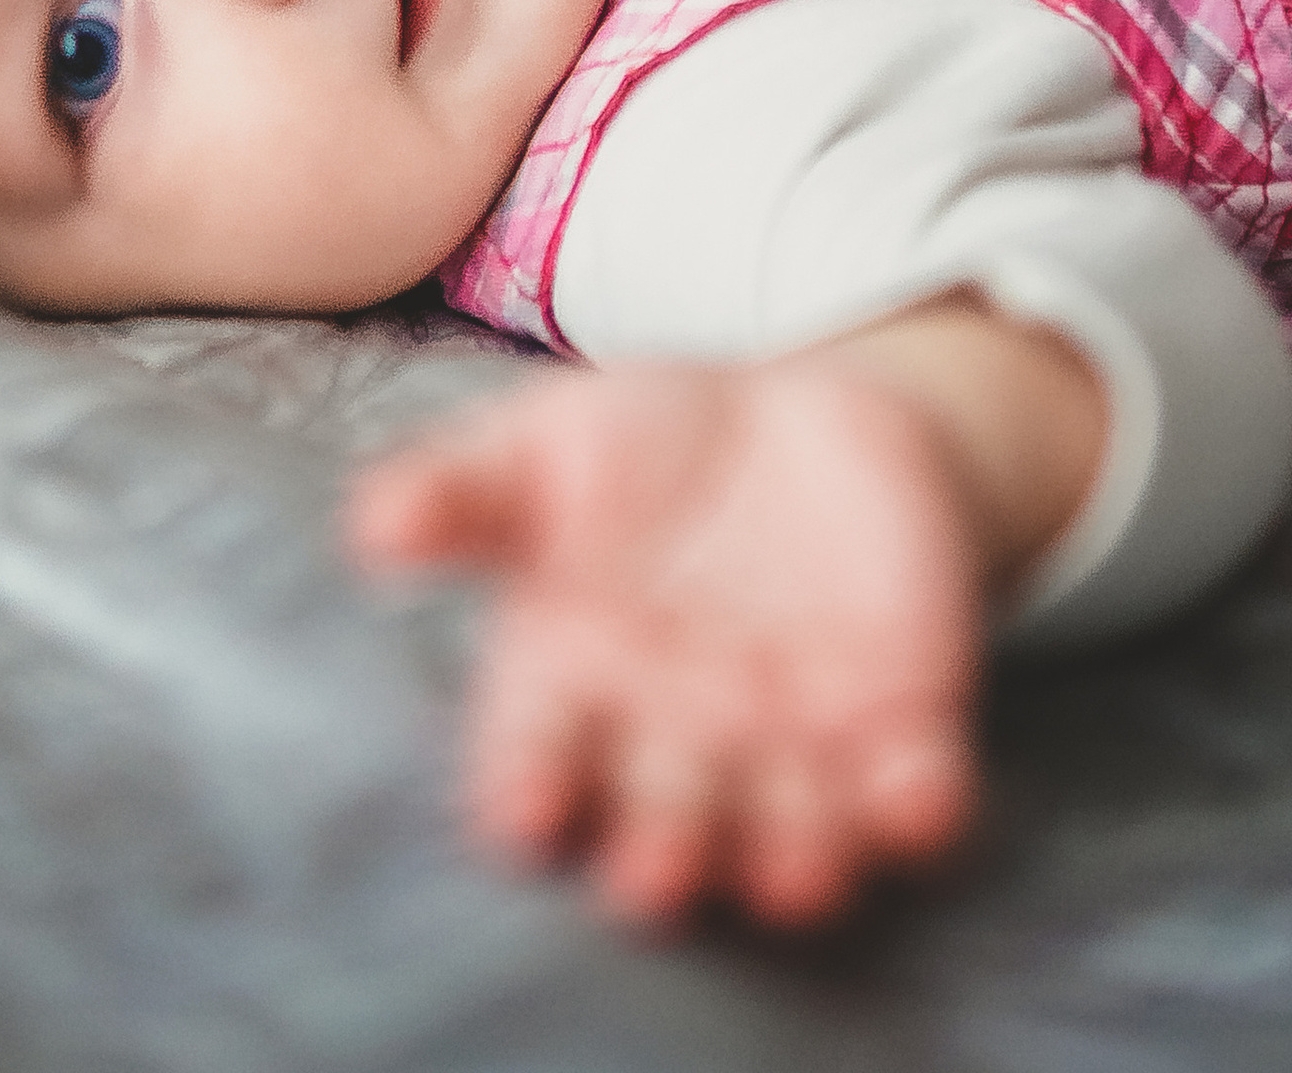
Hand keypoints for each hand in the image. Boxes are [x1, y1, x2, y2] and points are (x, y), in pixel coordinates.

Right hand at [347, 354, 984, 928]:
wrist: (806, 418)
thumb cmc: (646, 447)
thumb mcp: (543, 444)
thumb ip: (461, 489)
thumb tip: (370, 526)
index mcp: (574, 687)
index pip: (538, 758)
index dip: (528, 786)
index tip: (521, 805)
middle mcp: (676, 743)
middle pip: (663, 815)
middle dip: (664, 847)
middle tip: (656, 869)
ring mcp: (791, 744)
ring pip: (789, 830)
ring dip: (794, 856)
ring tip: (796, 873)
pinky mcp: (898, 722)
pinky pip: (909, 785)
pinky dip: (917, 804)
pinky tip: (921, 796)